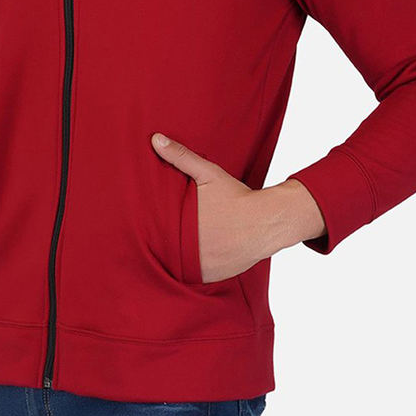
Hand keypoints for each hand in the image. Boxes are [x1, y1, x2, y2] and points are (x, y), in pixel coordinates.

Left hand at [150, 132, 322, 281]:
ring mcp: (204, 268)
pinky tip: (198, 254)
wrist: (268, 220)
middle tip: (167, 234)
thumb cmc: (236, 196)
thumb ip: (180, 156)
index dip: (150, 234)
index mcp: (183, 230)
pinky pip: (198, 275)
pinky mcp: (216, 276)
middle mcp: (192, 253)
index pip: (155, 238)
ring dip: (180, 259)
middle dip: (165, 245)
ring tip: (179, 246)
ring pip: (181, 267)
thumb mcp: (208, 174)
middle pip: (167, 253)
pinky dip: (196, 267)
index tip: (147, 228)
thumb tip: (155, 138)